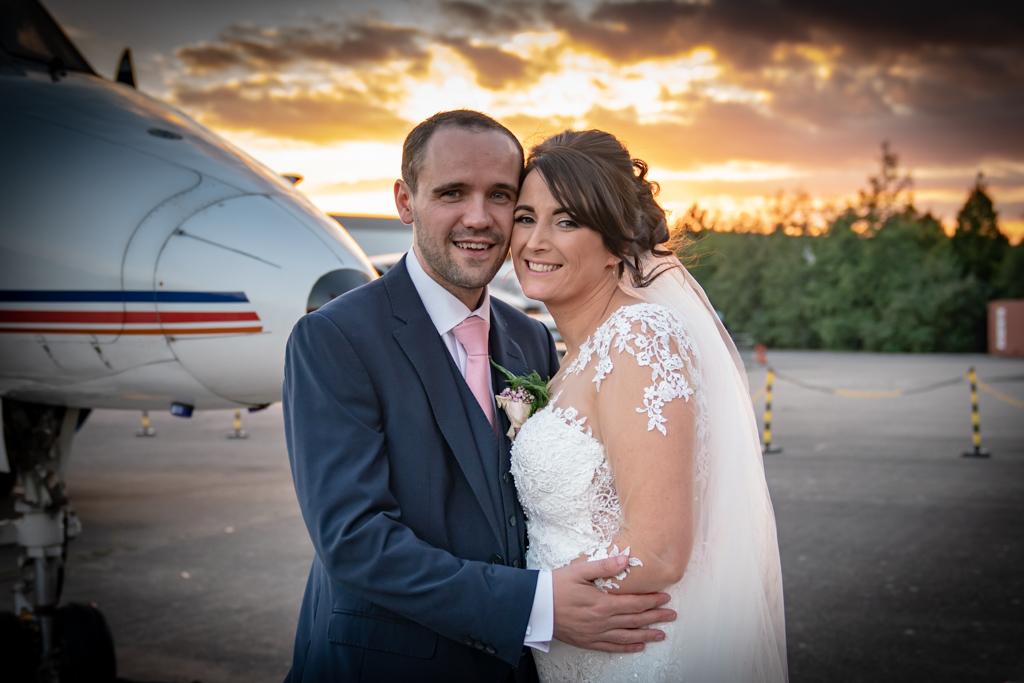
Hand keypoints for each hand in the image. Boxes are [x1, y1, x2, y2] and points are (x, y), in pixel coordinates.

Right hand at [552, 555, 675, 652]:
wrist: (534, 606)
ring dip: (646, 635)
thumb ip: (604, 566)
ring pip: (627, 637)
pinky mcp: (587, 641)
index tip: (665, 598)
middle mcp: (602, 622)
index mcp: (602, 604)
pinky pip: (611, 647)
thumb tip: (626, 559)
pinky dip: (626, 648)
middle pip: (635, 621)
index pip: (634, 603)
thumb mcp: (579, 571)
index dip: (652, 601)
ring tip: (660, 634)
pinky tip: (637, 646)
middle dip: (655, 618)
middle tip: (671, 616)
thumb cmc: (555, 586)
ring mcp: (595, 634)